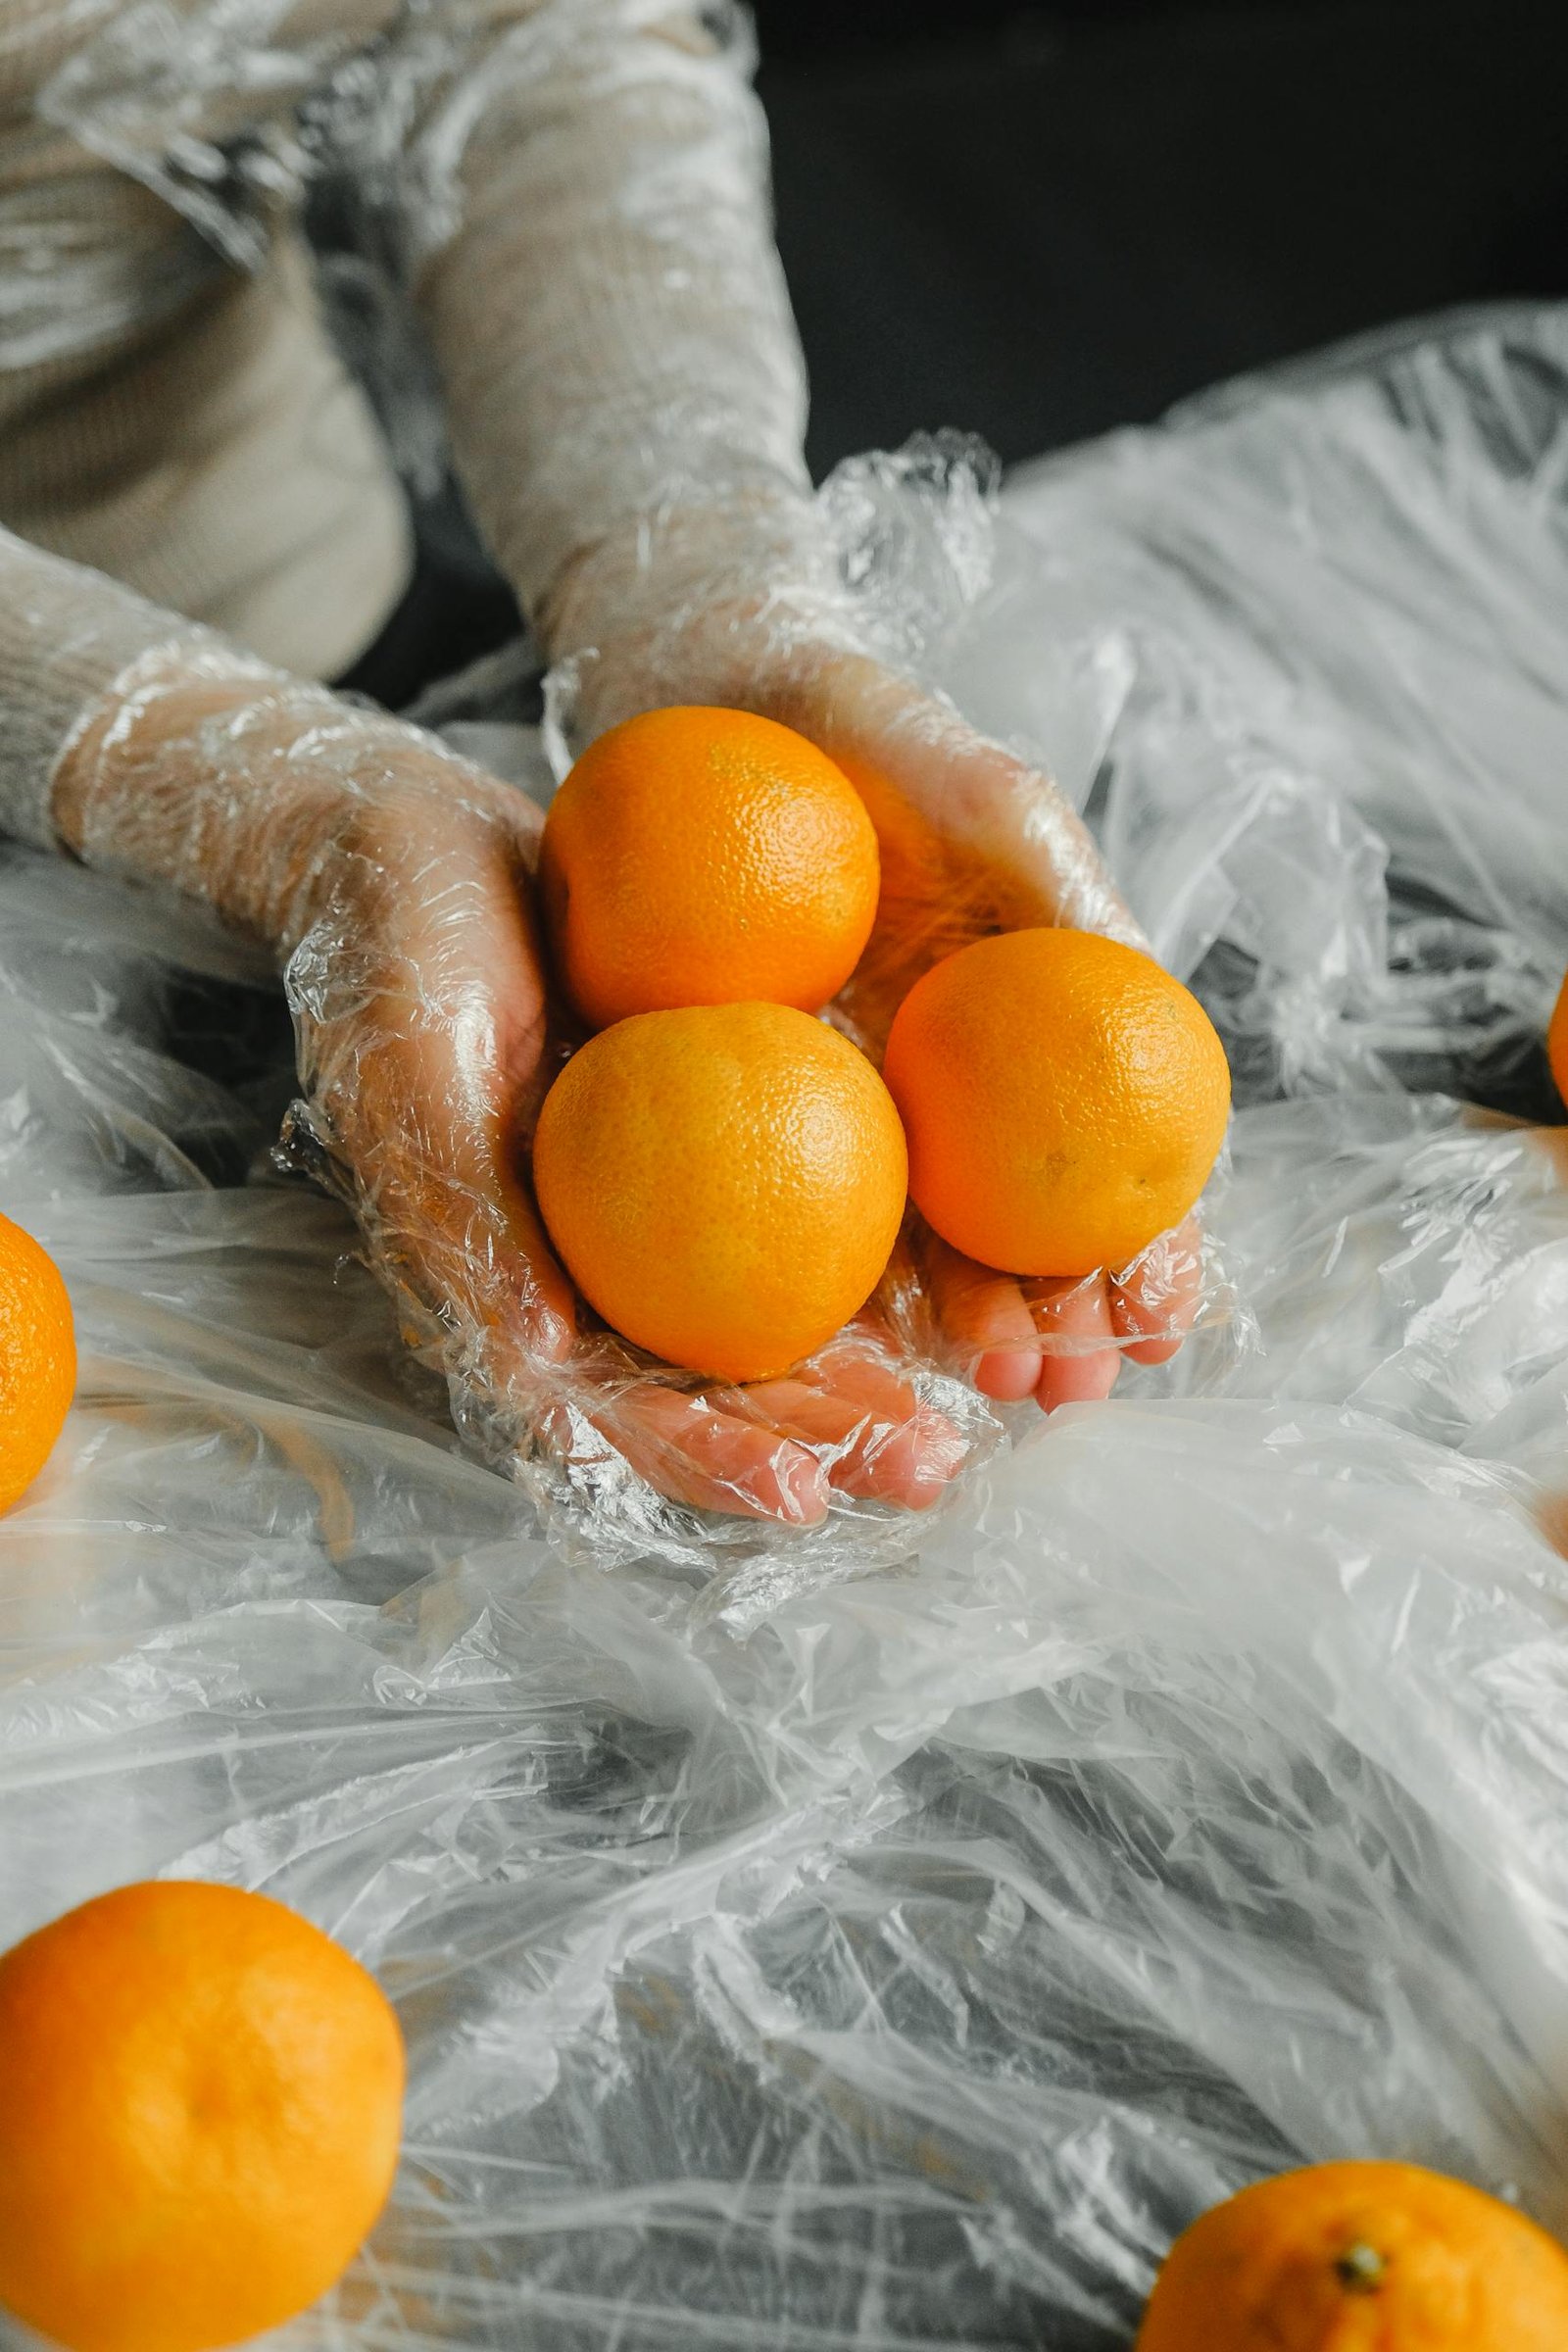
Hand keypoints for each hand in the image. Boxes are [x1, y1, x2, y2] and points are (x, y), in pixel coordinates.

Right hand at [55, 655, 963, 1527]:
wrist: (422, 841)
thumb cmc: (392, 963)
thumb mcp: (412, 1081)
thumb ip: (470, 1221)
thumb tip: (547, 1363)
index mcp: (520, 1286)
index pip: (620, 1405)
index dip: (708, 1462)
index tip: (804, 1499)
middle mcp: (602, 1262)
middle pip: (726, 1381)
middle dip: (827, 1438)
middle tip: (931, 1473)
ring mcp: (666, 1197)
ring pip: (783, 1305)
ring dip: (879, 1364)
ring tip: (988, 1398)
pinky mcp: (718, 1121)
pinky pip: (811, 1193)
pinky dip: (886, 1242)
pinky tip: (973, 1268)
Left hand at [568, 618, 1206, 1412]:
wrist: (729, 704)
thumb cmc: (876, 739)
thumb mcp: (990, 800)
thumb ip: (1065, 898)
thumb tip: (1142, 999)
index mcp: (1035, 1029)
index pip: (1112, 1163)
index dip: (1148, 1250)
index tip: (1162, 1321)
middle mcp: (960, 1086)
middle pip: (1025, 1232)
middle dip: (1059, 1322)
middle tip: (1067, 1390)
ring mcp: (865, 1101)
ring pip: (925, 1242)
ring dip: (968, 1326)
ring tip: (991, 1388)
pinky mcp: (762, 1099)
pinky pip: (803, 1203)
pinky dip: (842, 1279)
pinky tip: (862, 1347)